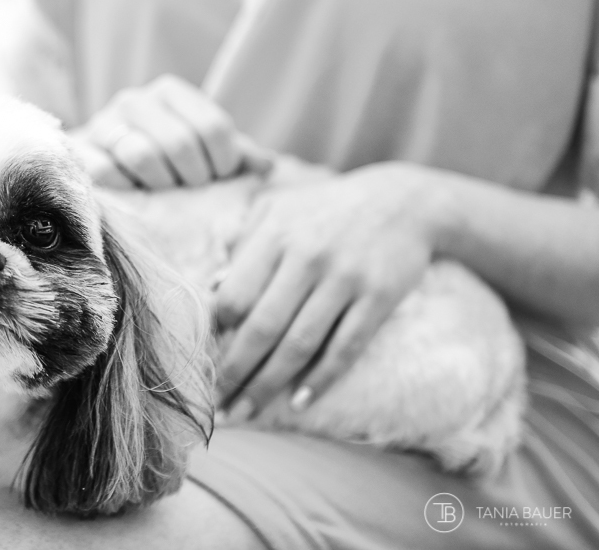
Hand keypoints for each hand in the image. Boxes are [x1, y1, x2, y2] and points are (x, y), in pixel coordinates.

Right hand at [70, 75, 246, 188]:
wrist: (102, 167)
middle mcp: (136, 100)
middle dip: (193, 178)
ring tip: (162, 191)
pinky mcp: (81, 149)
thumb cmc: (163, 164)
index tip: (217, 177)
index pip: (214, 128)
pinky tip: (134, 192)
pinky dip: (126, 188)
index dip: (223, 163)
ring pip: (143, 155)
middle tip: (190, 189)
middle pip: (181, 143)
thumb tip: (268, 166)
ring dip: (160, 184)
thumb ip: (236, 156)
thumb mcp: (203, 154)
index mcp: (170, 92)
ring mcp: (104, 123)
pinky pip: (107, 171)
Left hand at [214, 162, 444, 421]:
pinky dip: (321, 378)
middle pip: (262, 327)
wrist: (404, 201)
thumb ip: (244, 244)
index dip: (218, 330)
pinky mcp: (377, 297)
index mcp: (276, 235)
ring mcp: (344, 278)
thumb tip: (213, 289)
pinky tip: (299, 402)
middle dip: (235, 371)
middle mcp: (307, 257)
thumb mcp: (280, 209)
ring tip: (247, 410)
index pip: (235, 294)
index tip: (206, 355)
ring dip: (268, 384)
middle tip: (218, 403)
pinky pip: (345, 347)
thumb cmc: (326, 210)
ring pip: (299, 344)